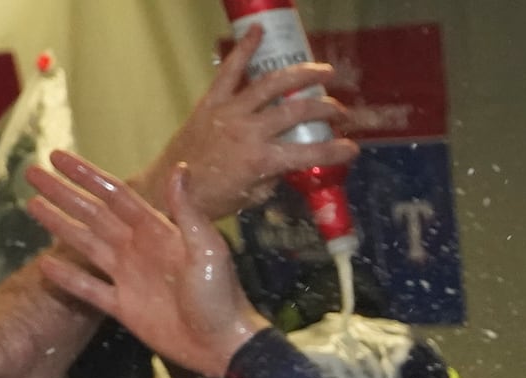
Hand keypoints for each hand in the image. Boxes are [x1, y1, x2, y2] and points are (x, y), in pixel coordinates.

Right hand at [26, 155, 268, 377]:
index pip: (116, 196)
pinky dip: (68, 278)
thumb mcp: (207, 249)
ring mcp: (131, 278)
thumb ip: (188, 211)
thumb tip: (179, 168)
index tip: (57, 157)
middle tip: (32, 173)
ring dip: (59, 226)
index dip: (87, 176)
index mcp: (158, 232)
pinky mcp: (125, 308)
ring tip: (32, 205)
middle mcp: (140, 250)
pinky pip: (89, 289)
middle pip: (94, 215)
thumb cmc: (221, 297)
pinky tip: (44, 266)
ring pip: (86, 245)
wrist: (224, 346)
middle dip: (63, 194)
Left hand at [135, 27, 357, 222]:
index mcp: (263, 161)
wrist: (172, 188)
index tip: (353, 148)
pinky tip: (260, 31)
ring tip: (324, 71)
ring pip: (272, 84)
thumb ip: (275, 175)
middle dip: (326, 108)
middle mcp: (249, 131)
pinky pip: (231, 70)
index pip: (311, 153)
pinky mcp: (212, 101)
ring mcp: (230, 111)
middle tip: (341, 110)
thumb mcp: (255, 196)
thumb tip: (291, 160)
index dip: (337, 151)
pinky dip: (245, 48)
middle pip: (296, 111)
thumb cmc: (216, 199)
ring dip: (302, 75)